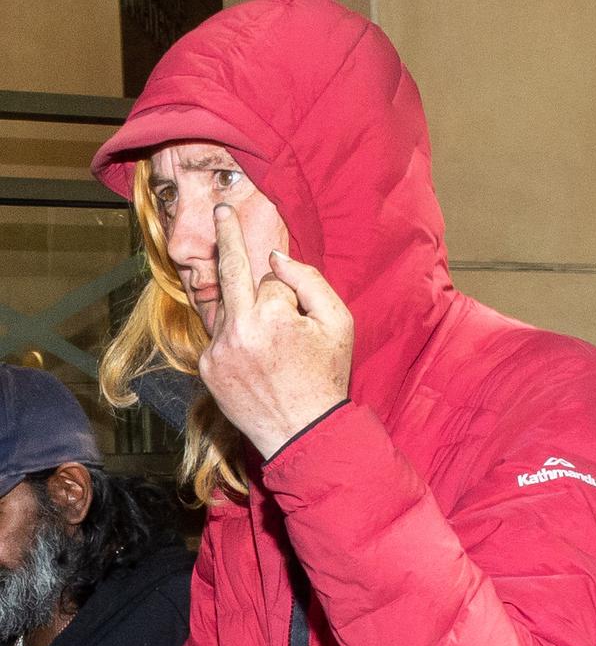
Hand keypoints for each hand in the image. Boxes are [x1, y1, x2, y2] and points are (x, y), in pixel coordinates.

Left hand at [198, 204, 353, 458]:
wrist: (302, 433)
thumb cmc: (325, 378)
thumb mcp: (338, 325)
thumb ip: (309, 281)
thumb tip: (274, 257)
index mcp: (271, 316)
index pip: (272, 279)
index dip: (289, 294)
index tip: (289, 298)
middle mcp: (237, 329)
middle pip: (231, 272)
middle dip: (228, 237)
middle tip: (221, 212)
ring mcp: (217, 350)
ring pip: (229, 309)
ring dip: (245, 315)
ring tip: (268, 347)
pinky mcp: (206, 368)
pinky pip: (220, 336)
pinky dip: (234, 338)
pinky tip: (254, 361)